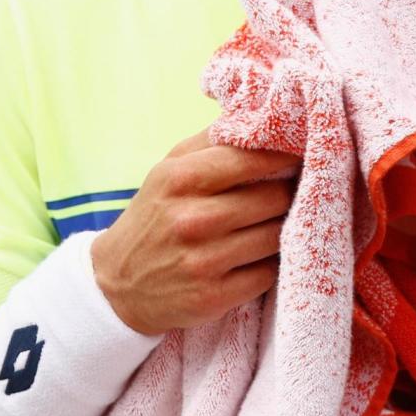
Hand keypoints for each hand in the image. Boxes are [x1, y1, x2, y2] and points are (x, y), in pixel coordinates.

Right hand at [91, 129, 299, 335]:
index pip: (251, 158)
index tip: (299, 152)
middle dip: (289, 191)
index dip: (283, 154)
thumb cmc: (154, 214)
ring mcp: (203, 261)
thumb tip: (257, 117)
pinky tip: (263, 253)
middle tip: (296, 188)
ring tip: (281, 219)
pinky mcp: (213, 298)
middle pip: (273, 197)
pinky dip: (272, 262)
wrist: (116, 284)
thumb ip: (211, 140)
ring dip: (284, 226)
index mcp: (180, 179)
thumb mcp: (169, 168)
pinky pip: (268, 273)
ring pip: (276, 235)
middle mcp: (192, 219)